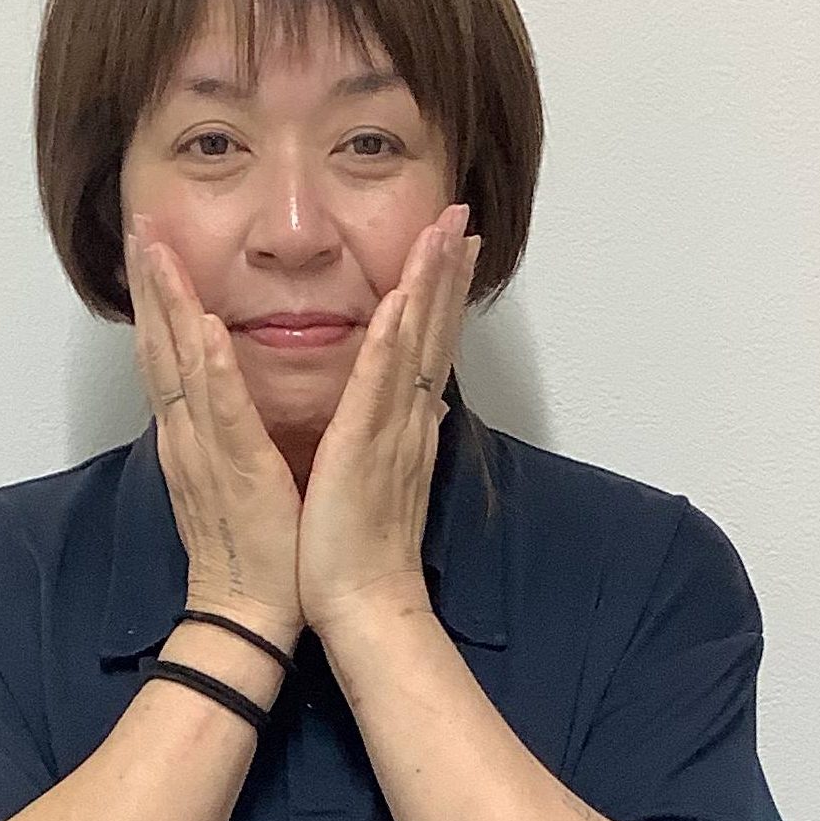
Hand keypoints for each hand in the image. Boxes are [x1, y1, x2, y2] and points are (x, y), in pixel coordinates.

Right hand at [125, 212, 302, 634]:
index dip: (159, 299)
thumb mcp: (238, 475)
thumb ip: (233, 432)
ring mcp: (206, 451)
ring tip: (157, 250)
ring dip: (170, 304)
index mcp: (194, 436)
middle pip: (160, 345)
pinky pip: (223, 412)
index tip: (152, 247)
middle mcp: (189, 435)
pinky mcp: (238, 470)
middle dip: (150, 283)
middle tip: (139, 225)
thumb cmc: (255, 550)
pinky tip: (208, 328)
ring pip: (181, 364)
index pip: (170, 354)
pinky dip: (213, 370)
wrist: (248, 614)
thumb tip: (235, 397)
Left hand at [297, 203, 481, 638]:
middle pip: (434, 332)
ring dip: (429, 286)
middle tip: (460, 214)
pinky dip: (392, 344)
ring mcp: (392, 432)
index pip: (429, 346)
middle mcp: (408, 421)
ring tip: (443, 232)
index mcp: (406, 427)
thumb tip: (428, 409)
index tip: (455, 242)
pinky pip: (380, 388)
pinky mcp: (364, 451)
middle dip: (447, 270)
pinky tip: (400, 303)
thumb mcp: (383, 480)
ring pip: (416, 345)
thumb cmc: (359, 550)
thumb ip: (402, 437)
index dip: (444, 292)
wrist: (362, 606)